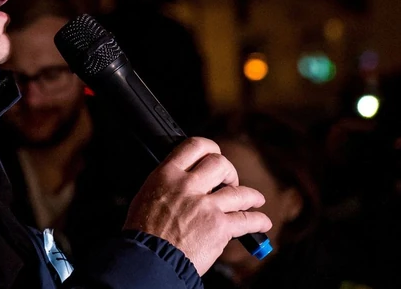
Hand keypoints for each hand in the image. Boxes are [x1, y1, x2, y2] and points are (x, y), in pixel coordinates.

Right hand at [123, 137, 271, 274]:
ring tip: (255, 200)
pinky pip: (247, 220)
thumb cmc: (143, 232)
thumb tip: (181, 183)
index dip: (210, 148)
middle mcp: (187, 185)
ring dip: (251, 197)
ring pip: (239, 192)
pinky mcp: (219, 226)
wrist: (148, 258)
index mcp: (166, 175)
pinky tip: (261, 223)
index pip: (194, 146)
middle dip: (230, 172)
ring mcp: (205, 205)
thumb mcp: (146, 195)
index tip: (215, 155)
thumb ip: (167, 184)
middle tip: (229, 182)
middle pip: (220, 164)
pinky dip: (258, 221)